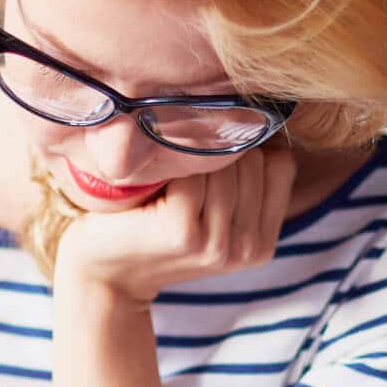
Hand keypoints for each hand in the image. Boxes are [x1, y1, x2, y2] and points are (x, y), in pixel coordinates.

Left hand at [53, 140, 297, 304]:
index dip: (246, 150)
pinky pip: (192, 172)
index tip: (210, 160)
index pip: (281, 163)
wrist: (105, 272)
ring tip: (168, 179)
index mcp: (263, 243)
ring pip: (224, 163)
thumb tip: (265, 114)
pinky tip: (152, 186)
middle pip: (253, 160)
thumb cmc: (157, 225)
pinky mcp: (183, 232)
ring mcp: (218, 244)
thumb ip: (246, 179)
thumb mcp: (214, 211)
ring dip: (191, 157)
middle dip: (216, 152)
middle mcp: (248, 248)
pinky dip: (170, 167)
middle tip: (182, 173)